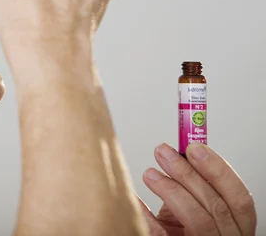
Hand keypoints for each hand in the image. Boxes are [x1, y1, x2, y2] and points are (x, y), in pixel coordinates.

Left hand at [139, 143, 256, 235]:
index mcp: (235, 225)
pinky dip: (148, 217)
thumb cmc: (183, 229)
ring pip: (199, 220)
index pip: (239, 198)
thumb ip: (193, 184)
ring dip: (172, 190)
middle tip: (163, 152)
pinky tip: (135, 199)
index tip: (194, 146)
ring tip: (149, 173)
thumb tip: (175, 151)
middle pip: (216, 205)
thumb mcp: (195, 206)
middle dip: (188, 173)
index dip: (219, 170)